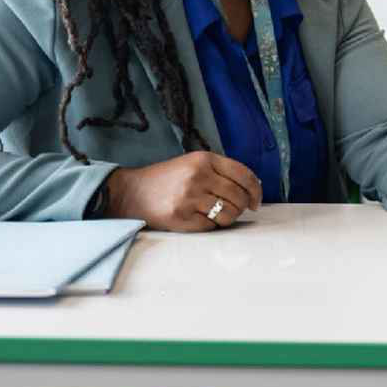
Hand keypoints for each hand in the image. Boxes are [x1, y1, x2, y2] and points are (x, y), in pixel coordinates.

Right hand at [106, 151, 261, 231]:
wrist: (131, 192)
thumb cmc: (167, 178)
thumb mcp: (193, 163)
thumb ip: (220, 171)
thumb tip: (252, 188)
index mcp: (204, 159)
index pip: (244, 175)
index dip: (256, 190)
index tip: (256, 201)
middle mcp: (198, 176)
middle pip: (238, 197)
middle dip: (242, 207)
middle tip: (235, 210)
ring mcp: (189, 197)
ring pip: (228, 214)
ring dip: (228, 218)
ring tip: (218, 215)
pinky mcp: (180, 217)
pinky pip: (210, 226)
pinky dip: (210, 225)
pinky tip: (199, 218)